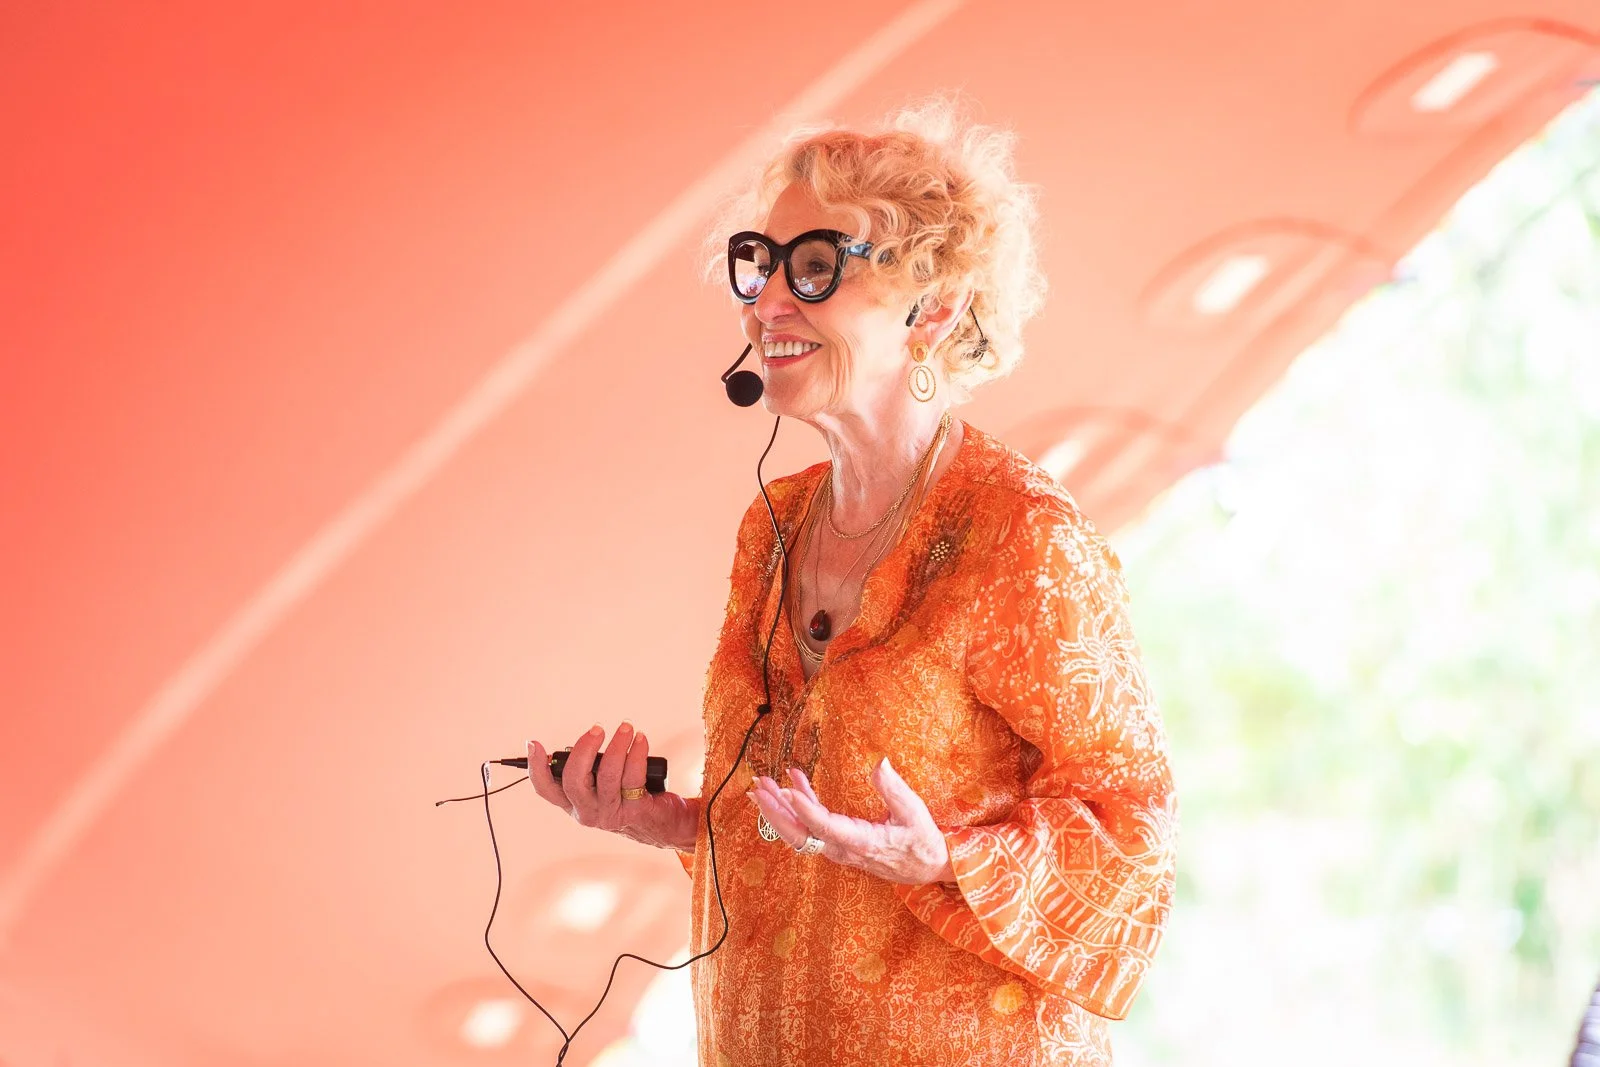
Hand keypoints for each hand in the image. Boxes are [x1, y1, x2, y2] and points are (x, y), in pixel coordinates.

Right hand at [527, 723, 697, 851]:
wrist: (663, 823)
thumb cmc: (629, 797)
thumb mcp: (602, 788)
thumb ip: (589, 771)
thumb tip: (584, 742)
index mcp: (574, 805)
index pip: (546, 790)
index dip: (536, 768)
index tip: (534, 743)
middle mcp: (587, 812)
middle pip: (574, 780)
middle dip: (584, 749)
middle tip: (597, 729)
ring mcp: (610, 814)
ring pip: (607, 775)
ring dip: (617, 745)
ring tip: (626, 728)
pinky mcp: (634, 810)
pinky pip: (633, 777)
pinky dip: (637, 753)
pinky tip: (640, 740)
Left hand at [748, 759, 954, 884]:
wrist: (929, 868)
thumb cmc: (923, 840)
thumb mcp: (915, 812)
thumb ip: (894, 789)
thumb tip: (879, 761)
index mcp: (862, 843)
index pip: (825, 828)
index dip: (804, 810)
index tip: (786, 791)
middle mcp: (844, 850)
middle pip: (801, 835)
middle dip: (776, 812)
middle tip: (758, 788)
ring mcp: (839, 850)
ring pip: (801, 833)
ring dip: (780, 810)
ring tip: (763, 784)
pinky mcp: (838, 844)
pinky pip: (811, 829)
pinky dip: (800, 806)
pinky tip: (794, 783)